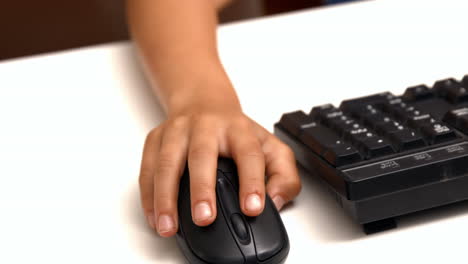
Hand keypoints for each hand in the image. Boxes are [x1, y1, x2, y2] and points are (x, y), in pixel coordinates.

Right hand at [138, 102, 300, 236]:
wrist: (203, 102)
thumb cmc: (235, 132)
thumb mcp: (269, 147)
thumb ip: (283, 175)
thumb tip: (275, 200)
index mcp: (238, 130)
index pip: (249, 154)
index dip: (252, 181)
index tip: (252, 207)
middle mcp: (206, 127)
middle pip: (202, 154)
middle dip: (202, 188)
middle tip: (204, 218)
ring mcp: (177, 131)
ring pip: (167, 162)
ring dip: (166, 196)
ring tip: (168, 226)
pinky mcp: (156, 138)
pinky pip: (147, 168)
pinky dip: (148, 194)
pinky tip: (154, 215)